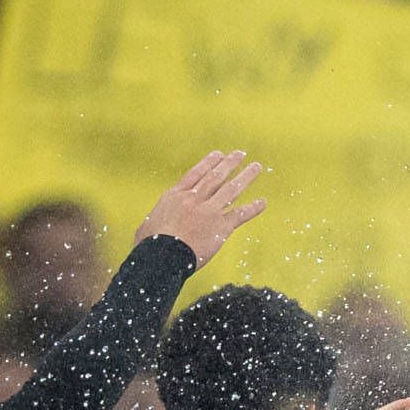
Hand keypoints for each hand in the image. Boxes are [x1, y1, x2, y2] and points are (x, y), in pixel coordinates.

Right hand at [136, 150, 269, 267]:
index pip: (195, 174)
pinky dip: (253, 208)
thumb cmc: (149, 245)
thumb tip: (151, 227)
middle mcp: (193, 199)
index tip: (219, 154)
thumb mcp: (146, 226)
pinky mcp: (220, 227)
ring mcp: (208, 211)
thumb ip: (155, 221)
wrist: (162, 256)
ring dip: (246, 177)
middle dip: (229, 163)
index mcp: (175, 196)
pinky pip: (240, 215)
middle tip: (240, 154)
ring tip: (257, 167)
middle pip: (215, 176)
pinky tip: (263, 202)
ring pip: (231, 189)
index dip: (209, 163)